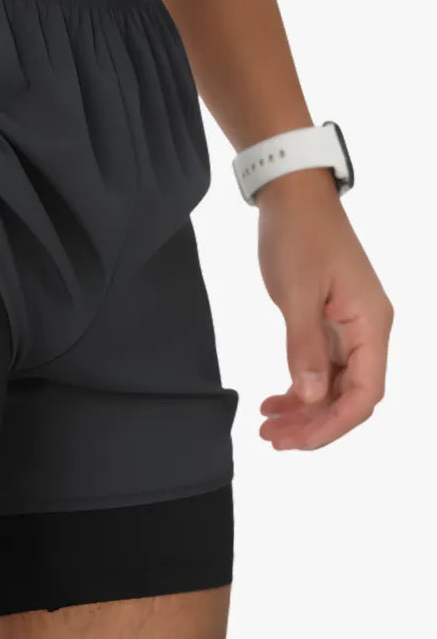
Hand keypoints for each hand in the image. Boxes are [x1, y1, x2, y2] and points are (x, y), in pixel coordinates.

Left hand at [255, 169, 392, 449]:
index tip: (297, 442)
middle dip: (314, 423)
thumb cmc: (298, 235)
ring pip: (332, 384)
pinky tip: (273, 400)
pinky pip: (320, 367)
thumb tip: (312, 395)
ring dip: (304, 410)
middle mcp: (367, 330)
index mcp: (371, 324)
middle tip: (271, 439)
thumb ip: (304, 345)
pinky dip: (299, 387)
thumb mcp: (297, 291)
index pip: (364, 393)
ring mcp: (348, 326)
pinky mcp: (328, 321)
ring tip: (268, 427)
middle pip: (349, 395)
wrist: (292, 196)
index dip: (333, 424)